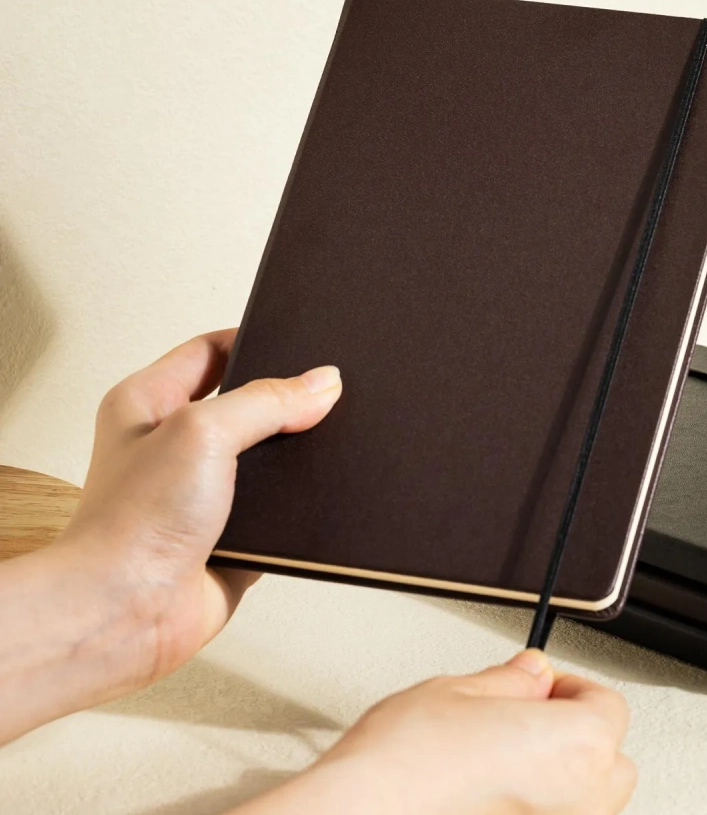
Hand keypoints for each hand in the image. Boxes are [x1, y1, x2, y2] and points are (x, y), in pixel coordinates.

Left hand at [61, 328, 342, 688]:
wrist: (126, 615)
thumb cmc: (130, 525)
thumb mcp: (203, 432)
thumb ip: (267, 401)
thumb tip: (322, 383)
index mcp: (150, 403)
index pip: (212, 351)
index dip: (257, 341)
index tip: (303, 343)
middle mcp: (174, 445)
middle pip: (247, 403)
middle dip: (287, 400)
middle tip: (326, 390)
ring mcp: (204, 492)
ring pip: (268, 457)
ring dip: (297, 455)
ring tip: (330, 438)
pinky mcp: (232, 536)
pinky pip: (281, 509)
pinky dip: (302, 505)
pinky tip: (323, 493)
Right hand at [232, 650, 635, 814]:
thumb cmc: (407, 762)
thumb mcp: (458, 689)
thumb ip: (510, 681)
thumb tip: (531, 673)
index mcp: (577, 747)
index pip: (608, 705)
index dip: (570, 686)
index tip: (539, 683)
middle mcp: (581, 801)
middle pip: (611, 762)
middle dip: (576, 734)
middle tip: (526, 717)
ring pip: (588, 802)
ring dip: (562, 778)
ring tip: (507, 759)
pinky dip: (536, 806)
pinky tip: (496, 793)